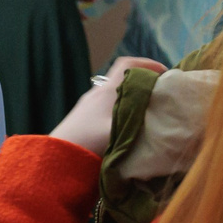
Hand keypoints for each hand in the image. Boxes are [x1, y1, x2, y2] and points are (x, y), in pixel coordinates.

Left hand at [49, 56, 167, 156]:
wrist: (55, 159)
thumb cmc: (88, 143)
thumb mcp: (121, 134)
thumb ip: (145, 126)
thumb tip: (167, 122)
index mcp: (107, 91)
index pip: (127, 64)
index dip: (147, 63)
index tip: (165, 73)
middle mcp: (96, 94)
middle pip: (123, 78)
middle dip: (144, 82)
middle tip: (162, 93)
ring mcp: (87, 107)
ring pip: (115, 94)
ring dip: (132, 98)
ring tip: (148, 112)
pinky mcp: (82, 121)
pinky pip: (107, 108)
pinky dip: (121, 110)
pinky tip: (127, 127)